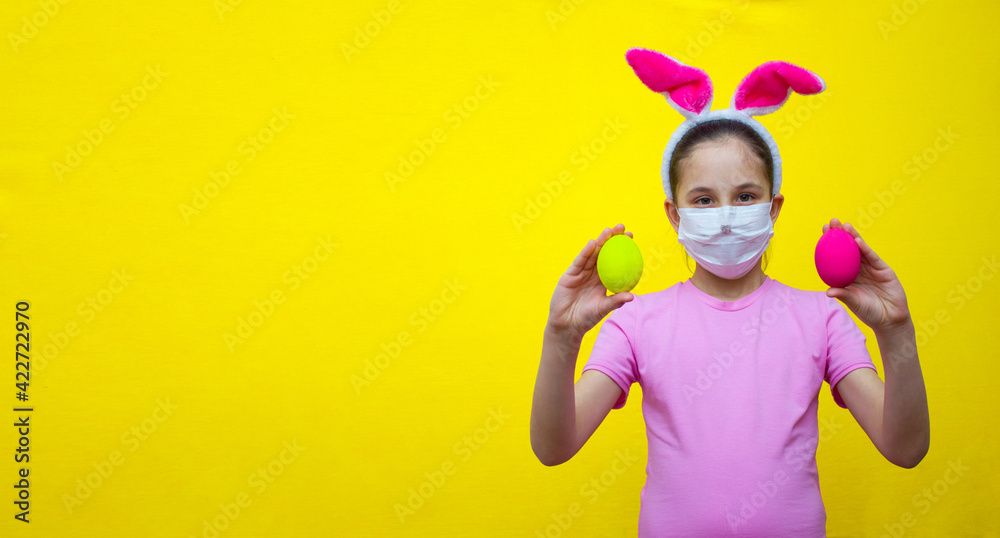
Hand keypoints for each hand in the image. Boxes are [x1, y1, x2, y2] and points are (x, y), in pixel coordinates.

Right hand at [548, 224, 634, 340]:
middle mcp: (592, 273)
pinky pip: (579, 262)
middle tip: (622, 228)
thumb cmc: (587, 318)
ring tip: (609, 231)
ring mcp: (580, 273)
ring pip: (592, 254)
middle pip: (603, 252)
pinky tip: (592, 244)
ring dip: (600, 241)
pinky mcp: (569, 275)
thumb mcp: (603, 308)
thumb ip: (615, 301)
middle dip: (612, 239)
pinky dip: (585, 253)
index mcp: (603, 280)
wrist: (567, 324)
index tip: (631, 238)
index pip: (614, 260)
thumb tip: (632, 296)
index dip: (622, 249)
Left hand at [822, 218, 910, 331]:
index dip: (828, 245)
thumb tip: (828, 291)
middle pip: (846, 249)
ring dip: (852, 236)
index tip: (821, 233)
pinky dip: (865, 249)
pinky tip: (857, 240)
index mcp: (847, 277)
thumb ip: (844, 295)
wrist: (890, 319)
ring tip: (844, 225)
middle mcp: (857, 270)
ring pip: (860, 249)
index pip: (835, 258)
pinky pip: (872, 257)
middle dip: (839, 235)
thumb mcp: (854, 303)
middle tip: (831, 222)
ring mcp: (870, 268)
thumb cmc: (869, 313)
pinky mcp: (883, 269)